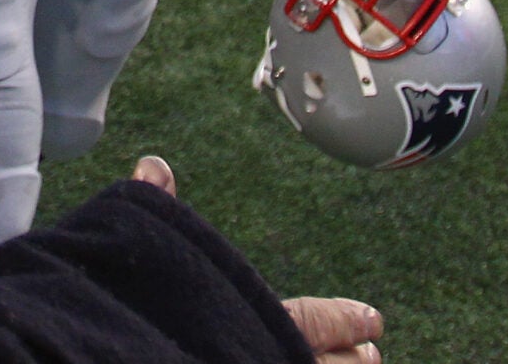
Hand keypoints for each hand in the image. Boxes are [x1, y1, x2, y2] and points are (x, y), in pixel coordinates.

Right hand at [129, 159, 382, 363]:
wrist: (134, 358)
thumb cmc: (145, 314)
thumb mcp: (154, 257)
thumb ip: (157, 210)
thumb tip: (153, 163)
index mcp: (257, 323)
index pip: (316, 320)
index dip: (346, 319)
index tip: (373, 319)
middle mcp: (272, 359)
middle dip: (356, 359)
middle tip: (372, 352)